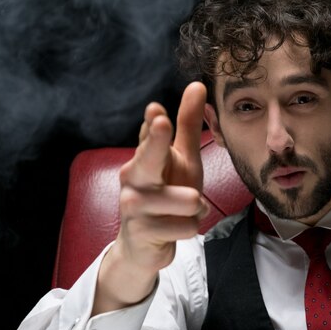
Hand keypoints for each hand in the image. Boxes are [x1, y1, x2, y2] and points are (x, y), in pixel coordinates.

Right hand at [93, 81, 208, 314]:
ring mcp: (132, 205)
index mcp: (145, 157)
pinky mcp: (140, 232)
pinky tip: (174, 229)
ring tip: (183, 211)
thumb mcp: (182, 159)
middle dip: (155, 141)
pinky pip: (187, 226)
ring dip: (196, 208)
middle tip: (161, 122)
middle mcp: (133, 177)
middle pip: (148, 158)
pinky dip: (190, 228)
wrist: (144, 245)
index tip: (156, 110)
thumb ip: (187, 124)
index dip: (153, 125)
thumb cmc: (166, 196)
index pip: (150, 137)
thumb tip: (197, 84)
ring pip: (186, 201)